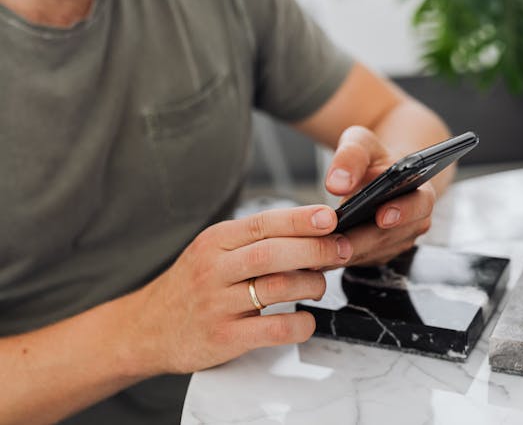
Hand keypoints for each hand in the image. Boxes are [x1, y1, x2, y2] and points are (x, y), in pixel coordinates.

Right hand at [127, 206, 351, 374]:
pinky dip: (299, 324)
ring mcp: (217, 304)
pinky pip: (272, 329)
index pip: (263, 223)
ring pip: (276, 288)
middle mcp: (214, 269)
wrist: (147, 328)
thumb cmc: (192, 286)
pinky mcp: (223, 338)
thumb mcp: (212, 253)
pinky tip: (306, 320)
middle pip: (272, 253)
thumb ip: (252, 243)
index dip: (300, 219)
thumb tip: (310, 232)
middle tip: (340, 250)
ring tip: (320, 285)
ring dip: (311, 284)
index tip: (330, 217)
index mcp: (214, 242)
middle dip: (315, 249)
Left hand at [325, 126, 435, 265]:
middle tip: (337, 240)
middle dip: (362, 240)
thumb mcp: (362, 144)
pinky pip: (358, 260)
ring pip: (372, 253)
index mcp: (420, 192)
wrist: (377, 176)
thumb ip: (351, 156)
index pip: (419, 206)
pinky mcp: (377, 254)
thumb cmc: (373, 159)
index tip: (382, 216)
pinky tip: (318, 254)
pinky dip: (339, 258)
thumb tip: (337, 182)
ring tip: (321, 248)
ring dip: (348, 252)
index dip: (403, 213)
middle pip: (390, 237)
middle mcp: (413, 222)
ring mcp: (396, 242)